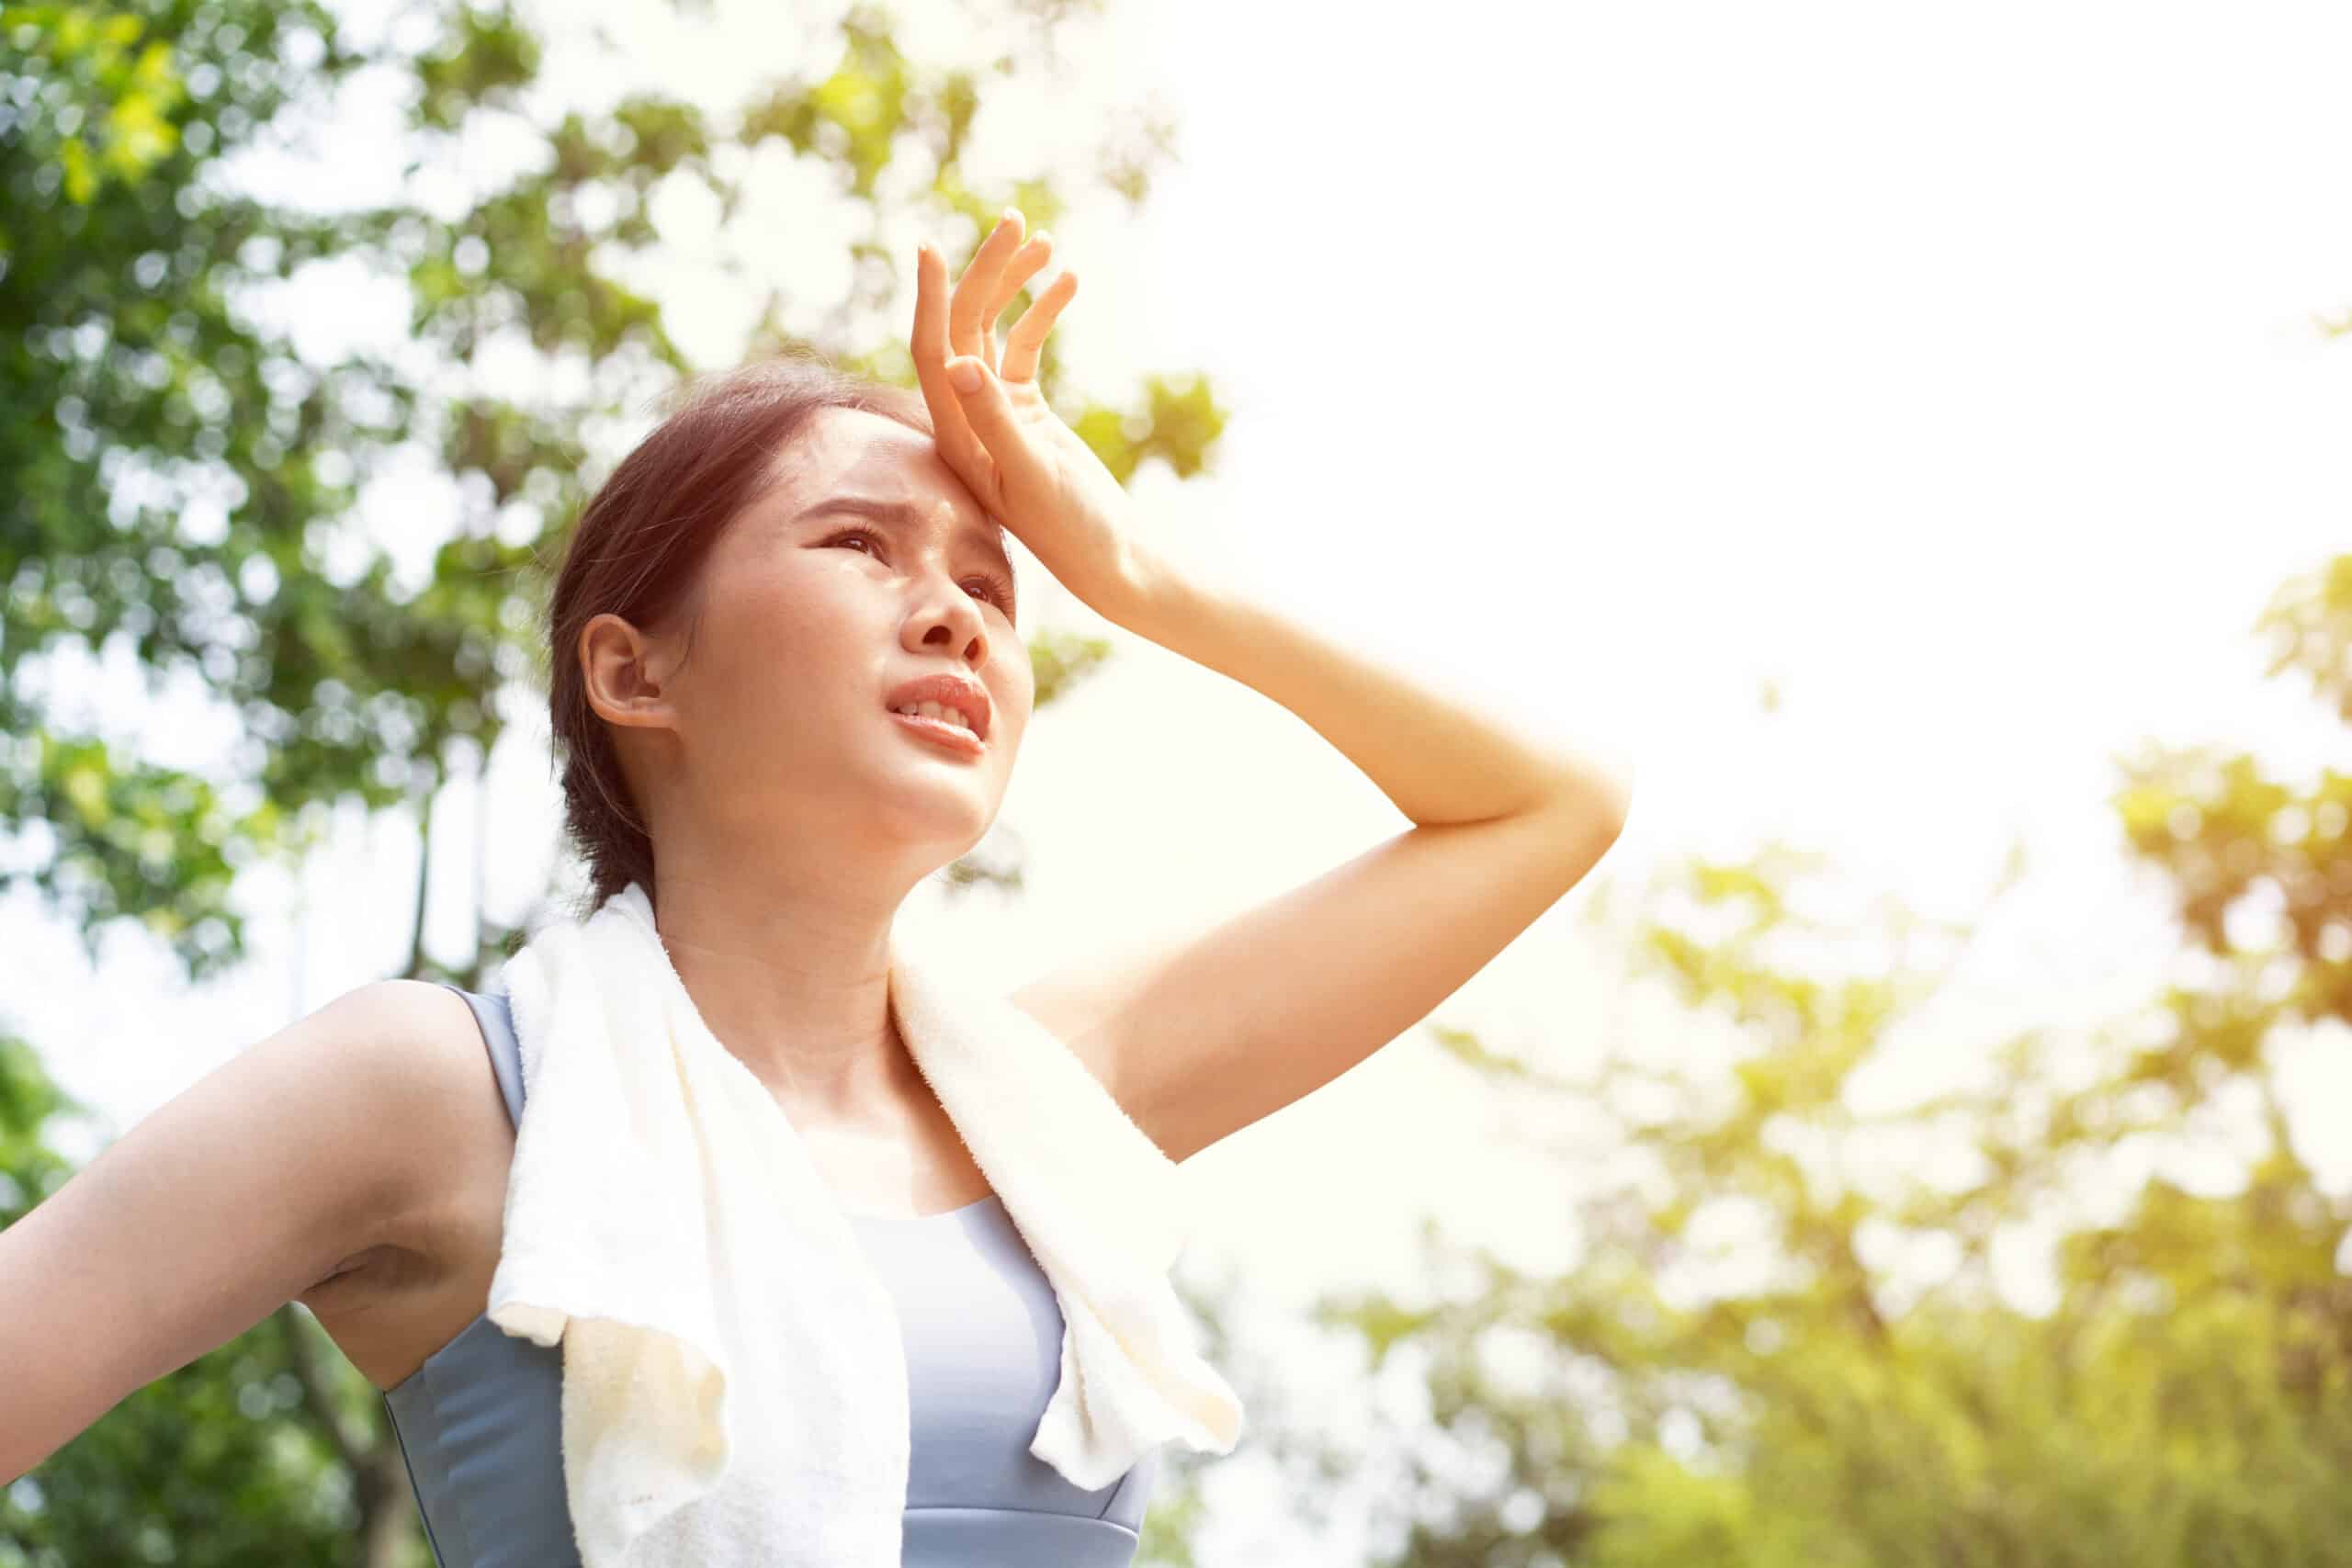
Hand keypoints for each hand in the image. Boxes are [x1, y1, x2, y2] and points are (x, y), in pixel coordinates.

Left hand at [911, 208, 1162, 627]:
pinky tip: (1069, 282)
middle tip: (1014, 222)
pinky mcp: (1027, 411)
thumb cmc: (1071, 528)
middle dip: (985, 273)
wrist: (1110, 559)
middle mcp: (967, 418)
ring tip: (1044, 242)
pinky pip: (1025, 347)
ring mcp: (996, 411)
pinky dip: (1044, 313)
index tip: (931, 245)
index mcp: (956, 434)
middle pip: (964, 328)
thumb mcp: (1034, 474)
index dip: (931, 298)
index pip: (933, 351)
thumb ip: (996, 420)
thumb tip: (959, 363)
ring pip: (994, 330)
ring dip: (1015, 284)